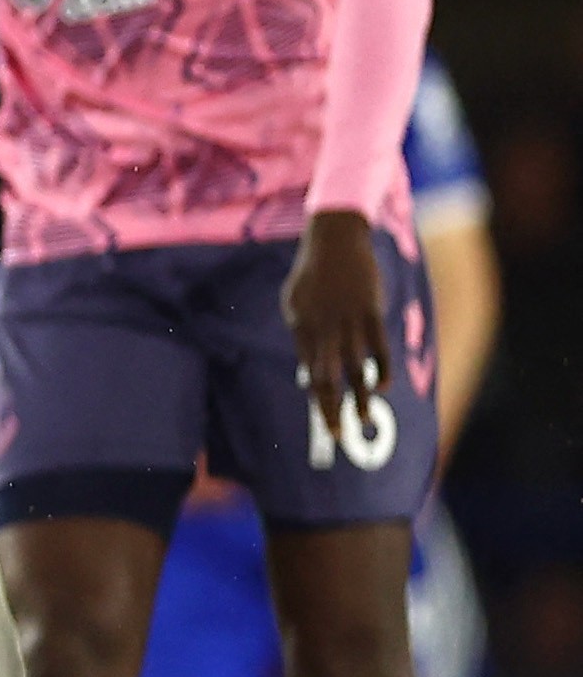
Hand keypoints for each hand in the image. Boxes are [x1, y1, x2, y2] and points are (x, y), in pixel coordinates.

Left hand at [284, 208, 390, 444]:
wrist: (334, 239)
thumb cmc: (313, 274)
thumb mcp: (295, 302)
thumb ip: (302, 335)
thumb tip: (308, 368)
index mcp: (301, 328)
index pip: (310, 372)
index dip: (318, 399)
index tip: (325, 421)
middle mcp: (322, 329)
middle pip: (327, 377)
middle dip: (330, 409)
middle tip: (334, 436)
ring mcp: (348, 321)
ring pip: (354, 367)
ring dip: (358, 397)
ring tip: (362, 421)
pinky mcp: (370, 312)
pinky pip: (377, 347)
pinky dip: (380, 369)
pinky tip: (381, 388)